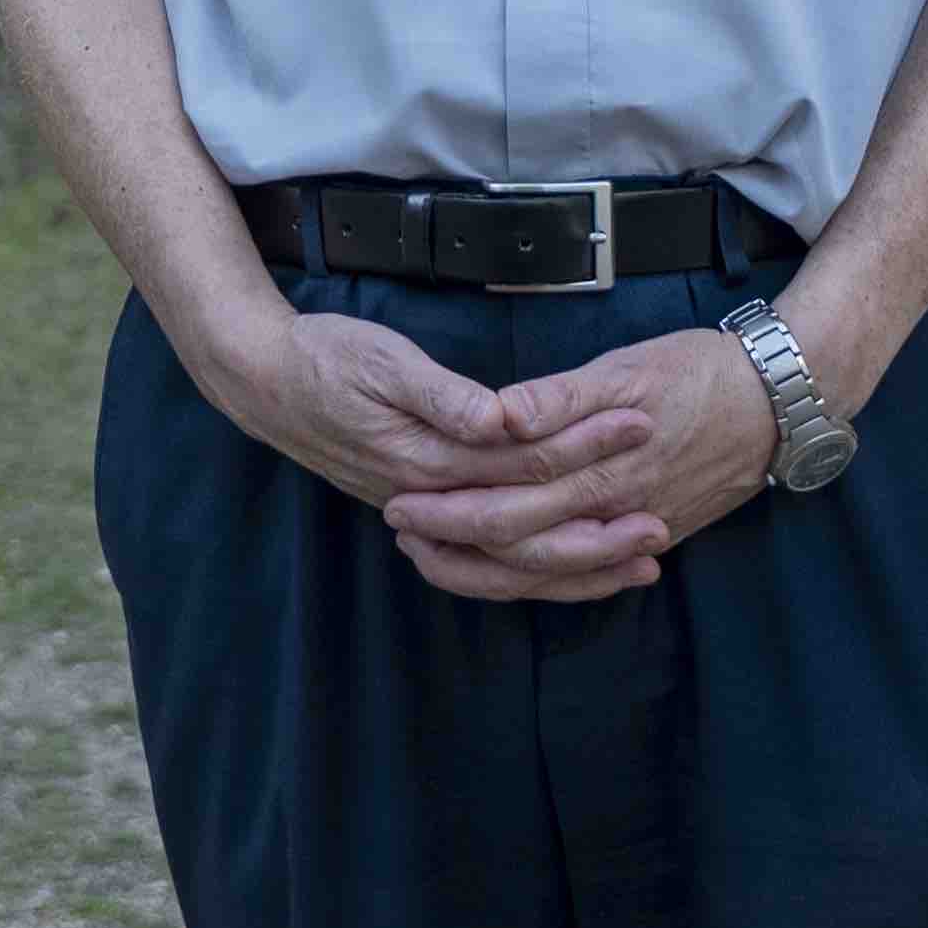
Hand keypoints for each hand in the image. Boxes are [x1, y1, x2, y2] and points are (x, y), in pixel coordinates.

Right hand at [205, 305, 674, 596]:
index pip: (522, 466)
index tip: (641, 428)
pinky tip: (583, 564)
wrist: (264, 383)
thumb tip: (498, 420)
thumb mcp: (381, 361)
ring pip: (512, 562)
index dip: (584, 450)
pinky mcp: (429, 511)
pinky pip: (493, 559)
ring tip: (642, 561)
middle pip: (526, 533)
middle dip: (597, 531)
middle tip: (662, 524)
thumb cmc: (325, 360)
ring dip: (579, 564)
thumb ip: (443, 396)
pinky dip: (542, 567)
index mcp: (427, 461)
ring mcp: (428, 513)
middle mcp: (430, 501)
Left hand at [415, 327, 777, 596]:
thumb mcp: (628, 367)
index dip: (449, 512)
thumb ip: (560, 396)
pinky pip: (587, 573)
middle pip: (518, 551)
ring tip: (438, 558)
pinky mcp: (654, 533)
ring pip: (549, 572)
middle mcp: (613, 515)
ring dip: (489, 571)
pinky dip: (545, 580)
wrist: (779, 403)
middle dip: (453, 545)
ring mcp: (634, 532)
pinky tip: (515, 576)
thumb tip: (501, 416)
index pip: (506, 508)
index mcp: (597, 472)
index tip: (400, 503)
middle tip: (401, 533)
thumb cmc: (700, 372)